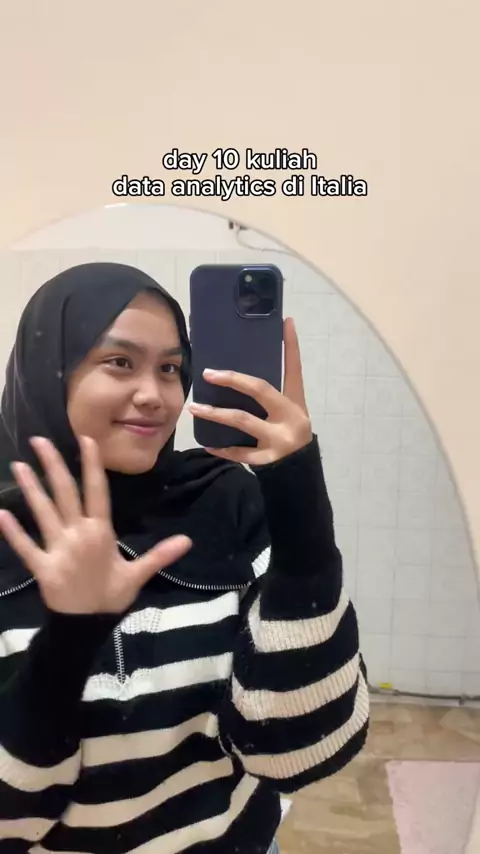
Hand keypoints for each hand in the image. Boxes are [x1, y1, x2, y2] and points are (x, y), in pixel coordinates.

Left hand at [0, 436, 191, 614]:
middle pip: (65, 494)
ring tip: (17, 466)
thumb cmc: (111, 597)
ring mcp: (58, 550)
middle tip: (38, 440)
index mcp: (101, 532)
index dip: (91, 464)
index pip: (97, 491)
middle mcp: (78, 534)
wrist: (88, 627)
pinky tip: (0, 513)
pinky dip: (12, 531)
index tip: (84, 439)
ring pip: (43, 513)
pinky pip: (24, 547)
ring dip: (31, 489)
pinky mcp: (41, 567)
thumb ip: (159, 554)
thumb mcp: (137, 576)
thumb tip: (187, 540)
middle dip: (52, 465)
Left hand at [188, 317, 312, 464]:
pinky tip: (207, 443)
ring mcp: (279, 438)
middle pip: (260, 390)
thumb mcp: (288, 410)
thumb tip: (240, 372)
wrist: (299, 469)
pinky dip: (222, 448)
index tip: (286, 322)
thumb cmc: (288, 432)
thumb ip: (270, 394)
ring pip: (243, 421)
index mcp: (295, 401)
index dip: (291, 346)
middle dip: (233, 380)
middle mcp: (290, 417)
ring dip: (216, 414)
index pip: (294, 369)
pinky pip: (240, 452)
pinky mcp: (268, 458)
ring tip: (194, 408)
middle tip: (208, 373)